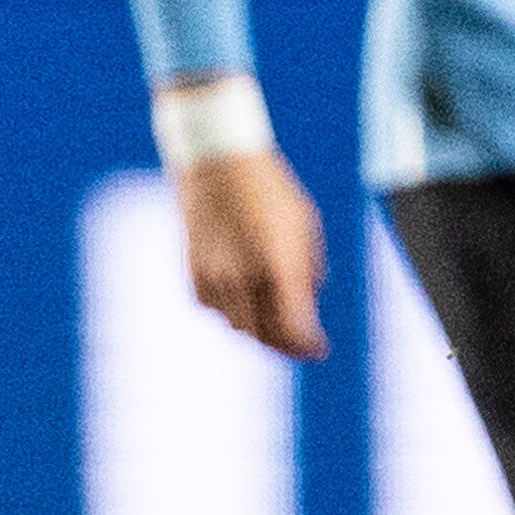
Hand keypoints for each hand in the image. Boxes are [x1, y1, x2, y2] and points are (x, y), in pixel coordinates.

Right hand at [176, 149, 330, 358]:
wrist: (217, 164)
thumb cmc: (270, 192)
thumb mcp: (304, 227)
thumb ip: (307, 272)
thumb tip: (308, 310)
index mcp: (278, 266)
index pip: (294, 328)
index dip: (309, 346)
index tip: (320, 351)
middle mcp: (243, 278)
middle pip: (265, 336)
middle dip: (286, 346)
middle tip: (301, 347)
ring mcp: (214, 277)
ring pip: (237, 326)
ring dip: (258, 332)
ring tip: (276, 327)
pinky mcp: (193, 273)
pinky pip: (213, 309)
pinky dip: (231, 313)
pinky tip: (245, 303)